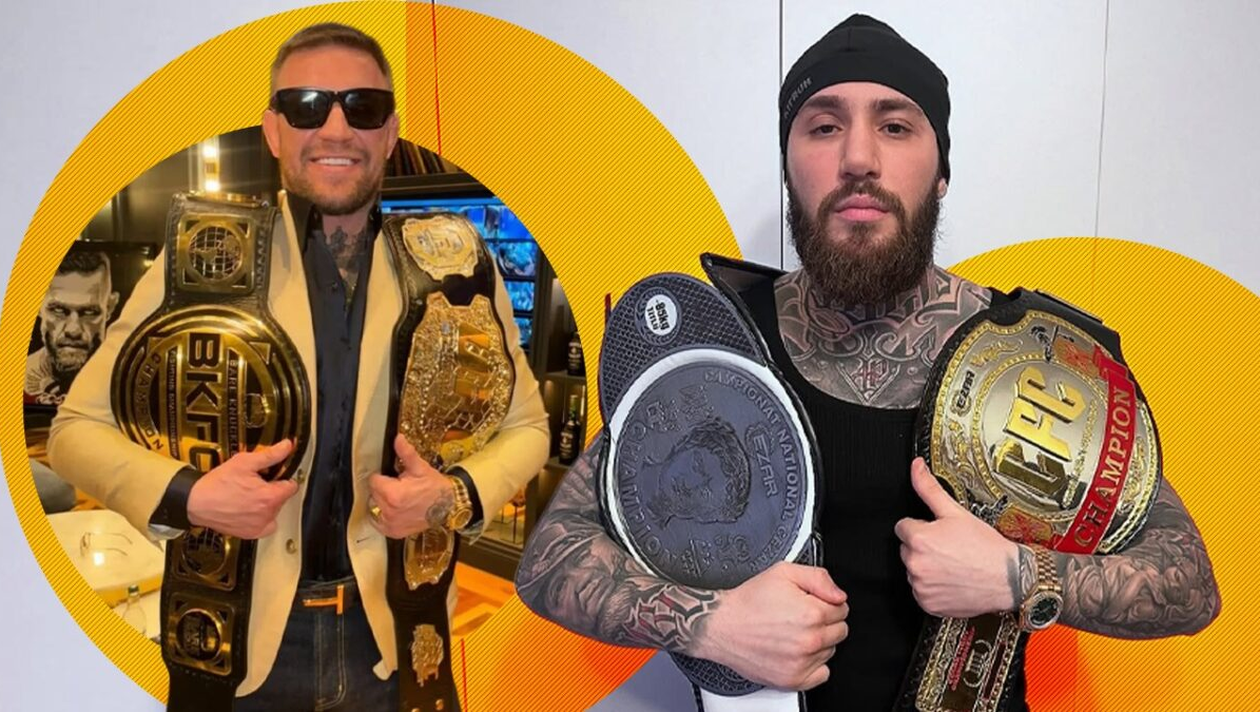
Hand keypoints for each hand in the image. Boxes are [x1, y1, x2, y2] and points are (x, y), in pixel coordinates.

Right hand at [186, 440, 298, 538]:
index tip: (275, 475)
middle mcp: (267, 514)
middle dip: (272, 490)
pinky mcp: (251, 534)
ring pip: (274, 512)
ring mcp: (259, 526)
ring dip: (266, 504)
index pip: (291, 486)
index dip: (283, 477)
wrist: (196, 503)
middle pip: (282, 499)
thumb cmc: (216, 485)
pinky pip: (265, 526)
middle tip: (255, 484)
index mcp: (269, 497)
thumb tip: (286, 446)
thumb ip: (270, 454)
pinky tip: (249, 509)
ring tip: (248, 496)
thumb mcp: (245, 462)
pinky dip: (260, 518)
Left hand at [367, 434, 454, 538]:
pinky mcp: (393, 532)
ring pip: (375, 507)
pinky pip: (379, 522)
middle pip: (373, 494)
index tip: (394, 478)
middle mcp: (389, 511)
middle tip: (400, 487)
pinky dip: (384, 517)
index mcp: (393, 494)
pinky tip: (397, 510)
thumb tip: (398, 438)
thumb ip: (406, 453)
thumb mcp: (420, 468)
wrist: (448, 506)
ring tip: (399, 499)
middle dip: (383, 489)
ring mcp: (390, 524)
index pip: (373, 480)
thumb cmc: (435, 487)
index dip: (384, 477)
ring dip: (382, 502)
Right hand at [694, 562, 848, 690]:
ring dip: (818, 642)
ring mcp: (801, 662)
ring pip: (830, 651)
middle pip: (840, 631)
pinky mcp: (792, 679)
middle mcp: (809, 640)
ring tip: (792, 633)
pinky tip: (796, 652)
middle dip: (825, 622)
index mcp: (811, 613)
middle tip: (800, 617)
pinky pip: (822, 674)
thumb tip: (839, 595)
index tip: (810, 602)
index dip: (826, 602)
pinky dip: (814, 664)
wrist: (721, 626)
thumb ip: (818, 578)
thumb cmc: (749, 601)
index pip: (842, 609)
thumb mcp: (783, 573)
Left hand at [894, 457, 1019, 617]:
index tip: (938, 533)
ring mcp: (921, 587)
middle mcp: (916, 564)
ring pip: (914, 570)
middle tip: (948, 548)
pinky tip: (951, 580)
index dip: (920, 527)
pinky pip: (921, 592)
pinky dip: (932, 588)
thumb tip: (916, 467)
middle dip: (922, 547)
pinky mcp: (928, 605)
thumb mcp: (956, 511)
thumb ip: (929, 488)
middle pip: (907, 549)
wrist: (1010, 578)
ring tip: (952, 564)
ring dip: (927, 567)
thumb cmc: (986, 547)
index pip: (903, 527)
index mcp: (919, 539)